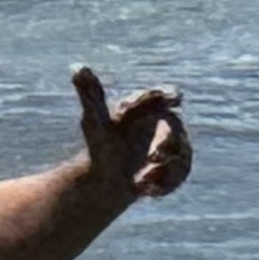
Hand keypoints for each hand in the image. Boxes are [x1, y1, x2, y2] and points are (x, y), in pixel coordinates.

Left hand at [72, 66, 191, 201]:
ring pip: (181, 156)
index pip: (161, 98)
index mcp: (147, 108)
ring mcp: (175, 146)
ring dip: (164, 171)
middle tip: (153, 158)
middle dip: (168, 144)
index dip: (169, 96)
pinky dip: (166, 185)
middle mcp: (165, 124)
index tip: (176, 98)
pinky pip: (180, 175)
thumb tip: (77, 66)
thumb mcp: (95, 121)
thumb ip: (90, 95)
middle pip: (175, 130)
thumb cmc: (100, 142)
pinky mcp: (178, 167)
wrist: (107, 175)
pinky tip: (148, 193)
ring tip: (141, 183)